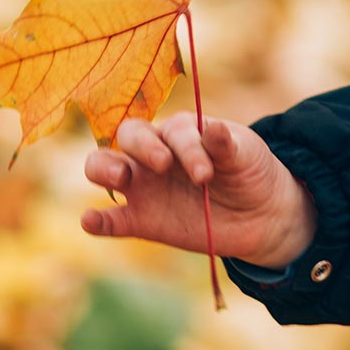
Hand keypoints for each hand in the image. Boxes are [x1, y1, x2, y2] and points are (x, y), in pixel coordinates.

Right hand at [81, 113, 317, 269]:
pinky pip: (110, 219)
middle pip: (126, 136)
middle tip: (164, 165)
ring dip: (104, 168)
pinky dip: (96, 220)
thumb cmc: (249, 170)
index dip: (186, 149)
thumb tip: (214, 128)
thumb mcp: (246, 154)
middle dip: (140, 146)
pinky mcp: (140, 220)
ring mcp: (143, 186)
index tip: (206, 174)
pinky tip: (91, 221)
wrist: (259, 213)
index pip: (170, 131)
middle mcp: (154, 153)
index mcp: (181, 131)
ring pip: (103, 166)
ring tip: (122, 180)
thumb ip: (226, 144)